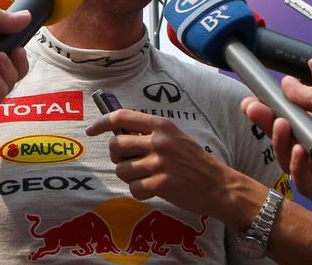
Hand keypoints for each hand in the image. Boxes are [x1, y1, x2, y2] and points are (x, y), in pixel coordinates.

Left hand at [86, 109, 265, 229]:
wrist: (219, 185)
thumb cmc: (195, 162)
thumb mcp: (175, 138)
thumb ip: (150, 135)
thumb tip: (119, 135)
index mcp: (162, 125)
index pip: (122, 117)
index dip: (102, 123)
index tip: (92, 131)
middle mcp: (159, 141)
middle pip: (116, 146)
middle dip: (117, 158)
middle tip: (129, 164)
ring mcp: (160, 162)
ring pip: (122, 170)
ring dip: (129, 178)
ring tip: (146, 178)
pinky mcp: (161, 184)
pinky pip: (134, 189)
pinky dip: (139, 192)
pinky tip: (153, 191)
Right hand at [242, 76, 311, 210]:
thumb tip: (286, 83)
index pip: (289, 120)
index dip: (270, 110)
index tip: (253, 99)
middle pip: (285, 140)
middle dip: (267, 123)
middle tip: (253, 109)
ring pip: (289, 161)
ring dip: (281, 142)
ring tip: (281, 124)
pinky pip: (305, 184)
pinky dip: (299, 167)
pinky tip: (300, 150)